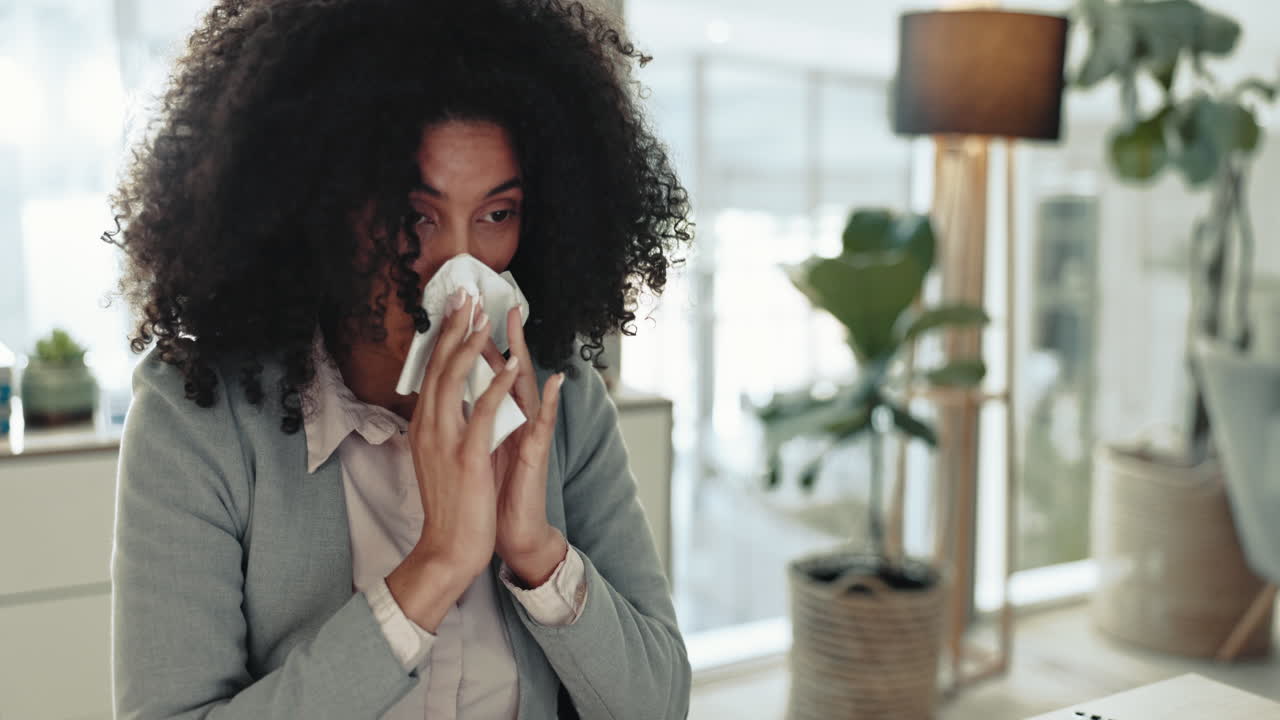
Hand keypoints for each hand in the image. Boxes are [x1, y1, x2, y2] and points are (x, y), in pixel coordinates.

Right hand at [387, 291, 520, 629]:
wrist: (448, 549)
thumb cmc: (450, 507)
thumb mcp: (438, 460)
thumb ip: (440, 429)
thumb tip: (443, 404)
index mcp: (425, 426)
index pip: (431, 370)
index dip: (443, 336)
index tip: (454, 307)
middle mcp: (429, 427)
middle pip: (439, 365)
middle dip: (454, 327)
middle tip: (464, 294)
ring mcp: (446, 440)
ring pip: (455, 380)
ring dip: (471, 343)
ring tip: (483, 314)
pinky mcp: (467, 456)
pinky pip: (483, 412)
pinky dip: (497, 385)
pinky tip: (510, 363)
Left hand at [483, 306, 566, 587]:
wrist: (506, 534)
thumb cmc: (490, 493)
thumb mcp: (474, 450)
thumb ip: (473, 422)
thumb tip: (456, 399)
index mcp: (495, 418)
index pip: (485, 373)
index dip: (476, 343)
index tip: (467, 314)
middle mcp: (514, 420)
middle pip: (507, 368)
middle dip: (502, 334)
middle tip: (497, 299)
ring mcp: (527, 434)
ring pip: (524, 386)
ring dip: (522, 353)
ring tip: (518, 323)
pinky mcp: (535, 454)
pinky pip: (543, 423)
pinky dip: (548, 402)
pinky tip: (553, 381)